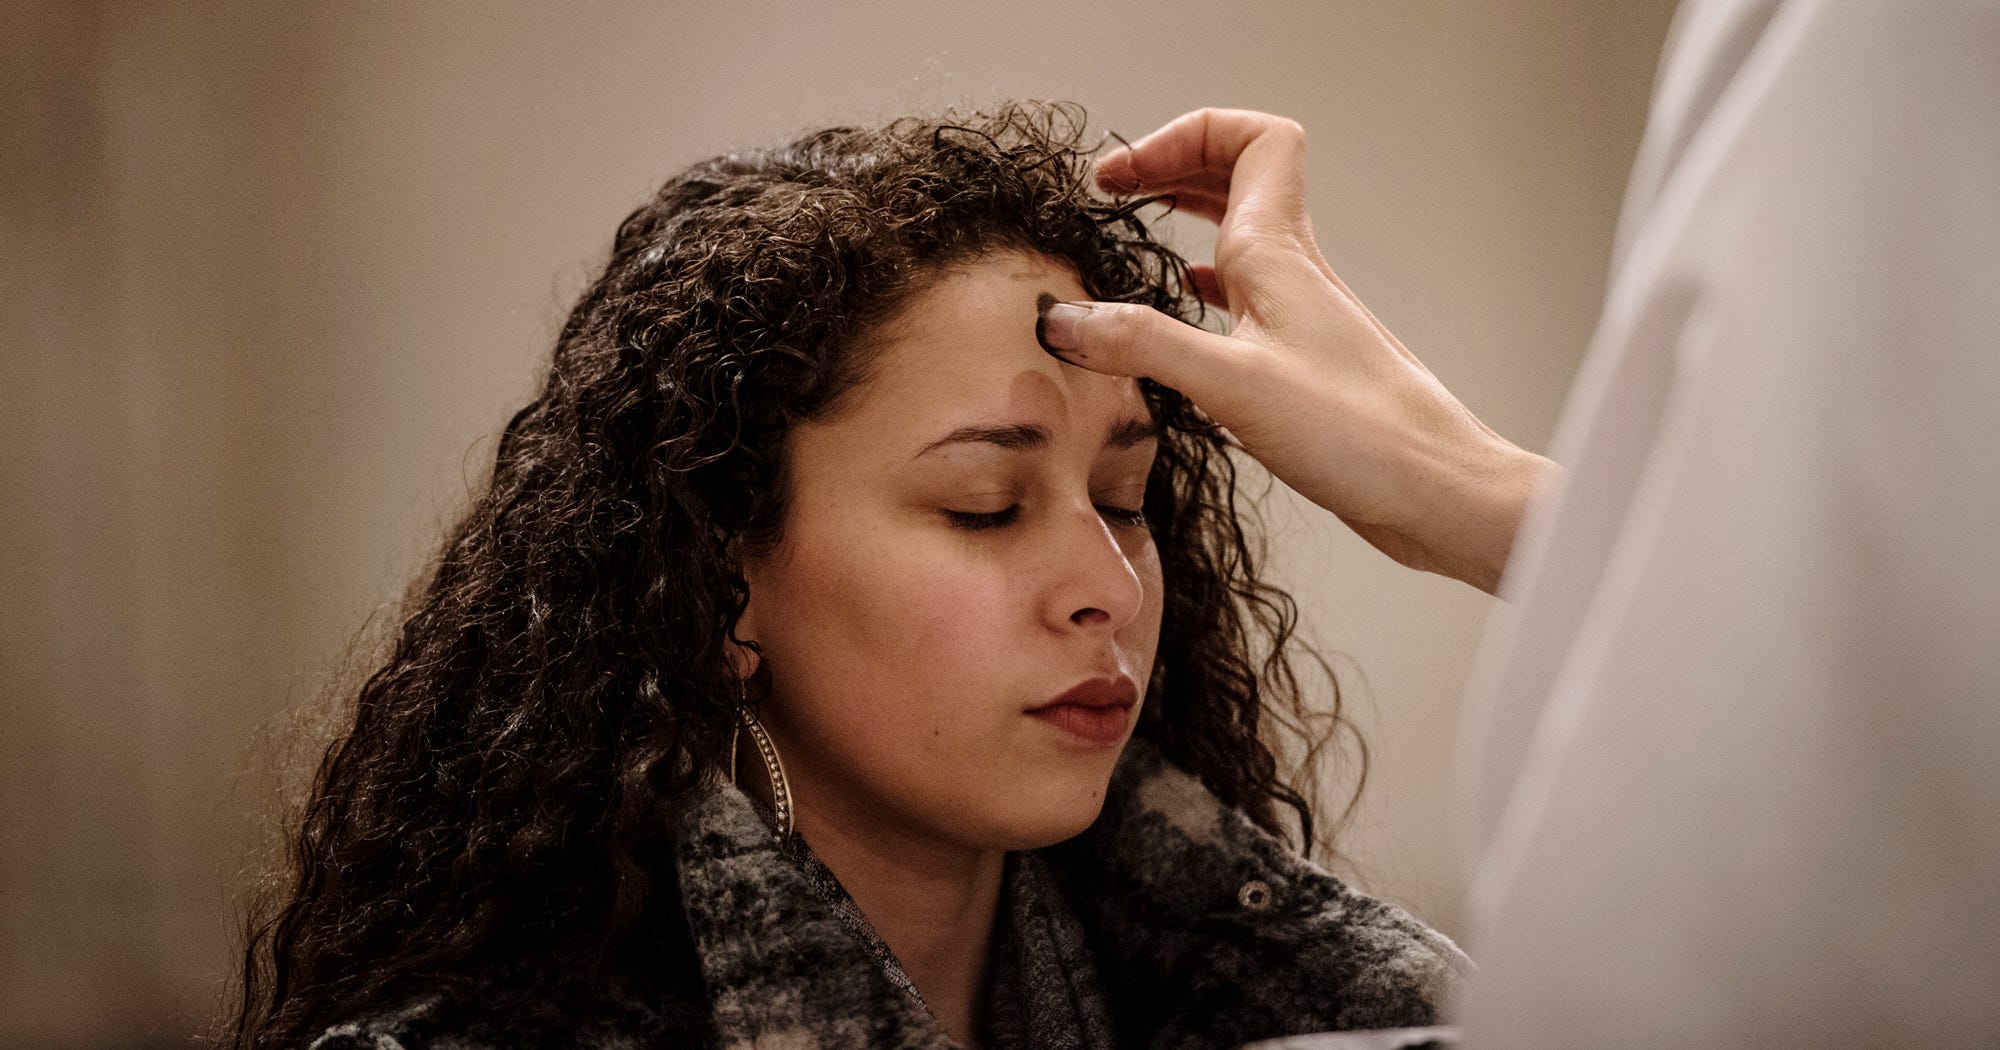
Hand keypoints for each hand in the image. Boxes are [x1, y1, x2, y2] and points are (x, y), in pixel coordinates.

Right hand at [1039, 108, 1555, 593]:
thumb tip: (1065, 319)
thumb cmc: (1359, 433)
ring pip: (1240, 236)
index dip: (1185, 135)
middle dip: (1173, 165)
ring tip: (1135, 234)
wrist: (1437, 490)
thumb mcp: (1231, 384)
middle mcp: (1293, 271)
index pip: (1251, 139)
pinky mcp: (1302, 361)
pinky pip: (1245, 297)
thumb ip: (1143, 345)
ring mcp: (1300, 315)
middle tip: (1114, 189)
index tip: (1124, 174)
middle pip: (1238, 176)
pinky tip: (1182, 315)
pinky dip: (1204, 288)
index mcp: (1279, 254)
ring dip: (1187, 221)